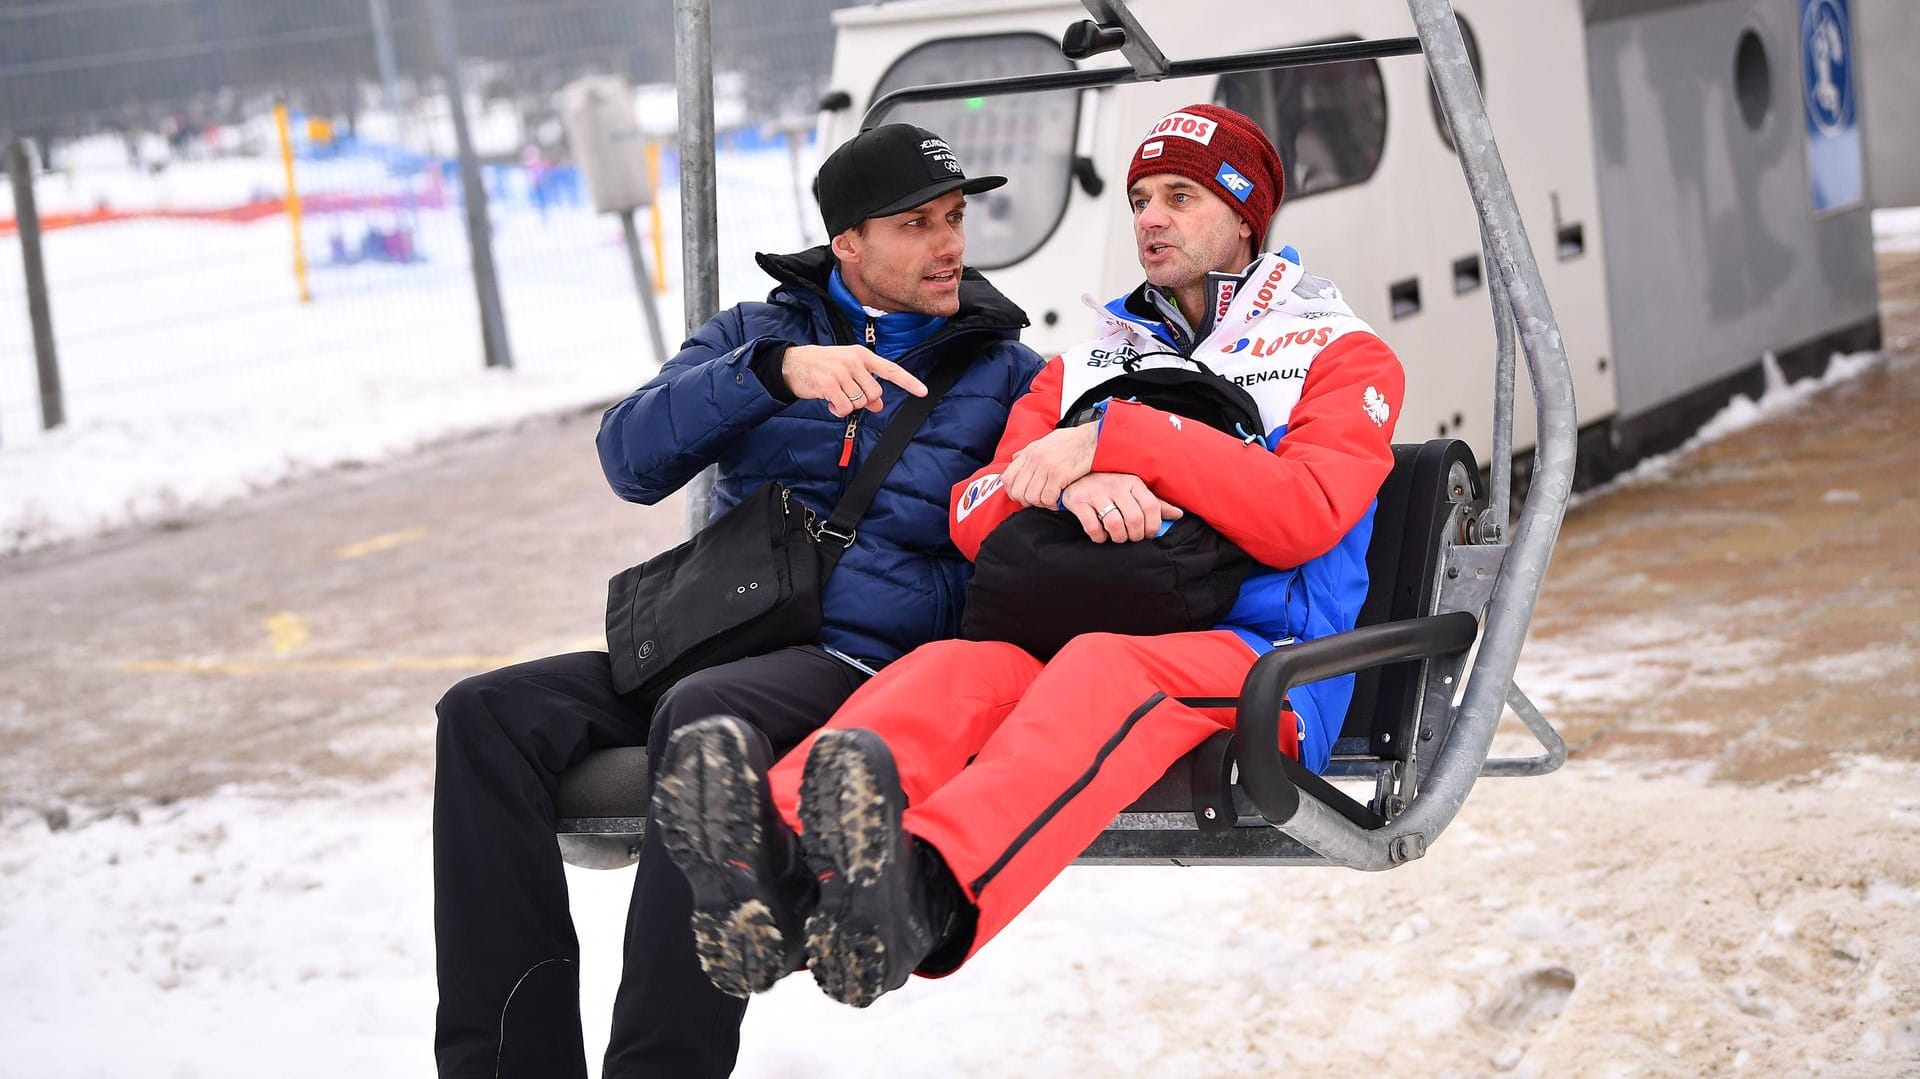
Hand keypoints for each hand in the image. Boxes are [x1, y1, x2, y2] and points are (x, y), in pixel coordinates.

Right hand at [781, 344, 927, 416]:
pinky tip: (828, 402)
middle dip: (863, 400)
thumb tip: (879, 405)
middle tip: (847, 394)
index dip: (908, 381)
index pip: (890, 369)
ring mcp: (841, 372)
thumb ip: (865, 386)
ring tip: (834, 395)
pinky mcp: (829, 385)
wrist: (792, 363)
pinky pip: (844, 409)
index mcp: (861, 355)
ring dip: (848, 405)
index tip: (923, 392)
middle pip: (875, 393)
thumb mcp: (847, 372)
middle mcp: (853, 361)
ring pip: (860, 403)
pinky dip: (837, 411)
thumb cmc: (823, 367)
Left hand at [1002, 424, 1098, 509]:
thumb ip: (1028, 451)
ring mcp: (1046, 467)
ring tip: (1049, 500)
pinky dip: (1052, 504)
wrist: (1092, 439)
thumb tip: (1015, 458)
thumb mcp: (1044, 441)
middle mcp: (1035, 459)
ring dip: (1040, 503)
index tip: (1022, 496)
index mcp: (1029, 452)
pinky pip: (1047, 498)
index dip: (1012, 491)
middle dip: (1026, 501)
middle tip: (1037, 501)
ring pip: (1031, 497)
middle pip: (1017, 491)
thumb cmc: (1071, 441)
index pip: (1007, 477)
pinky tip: (1058, 500)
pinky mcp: (1059, 474)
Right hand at [1061, 472, 1182, 542]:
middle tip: (1131, 538)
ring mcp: (1096, 492)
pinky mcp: (1078, 501)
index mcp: (1133, 481)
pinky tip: (1101, 535)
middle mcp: (1116, 485)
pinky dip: (1099, 537)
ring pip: (1114, 524)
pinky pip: (1093, 527)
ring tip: (1117, 537)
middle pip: (1134, 519)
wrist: (1075, 475)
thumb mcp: (1133, 490)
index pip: (1152, 507)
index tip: (1148, 534)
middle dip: (1135, 536)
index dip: (1153, 526)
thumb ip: (1155, 503)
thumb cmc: (1109, 485)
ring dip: (1118, 537)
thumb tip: (1178, 515)